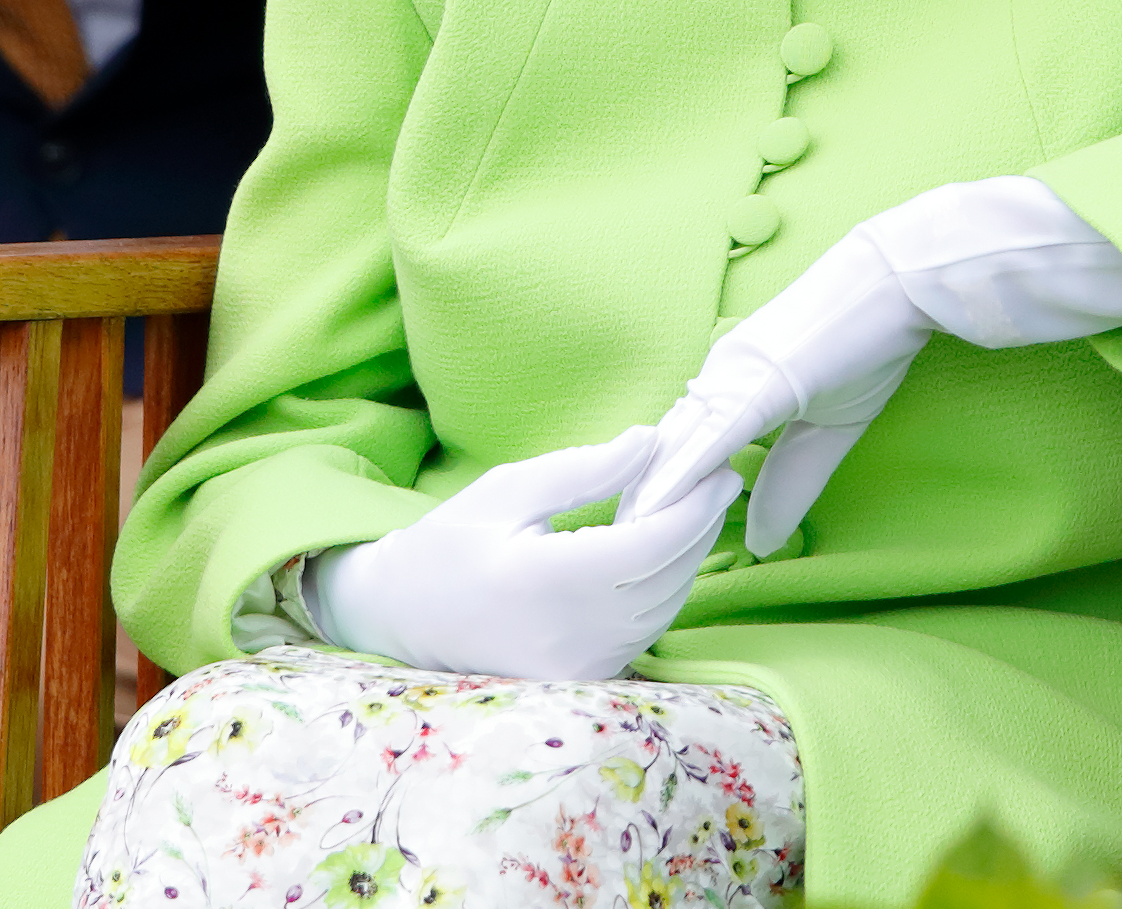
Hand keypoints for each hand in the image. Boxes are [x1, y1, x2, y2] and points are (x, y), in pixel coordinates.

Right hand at [305, 426, 742, 679]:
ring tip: (691, 507)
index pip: (653, 543)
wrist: (399, 620)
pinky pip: (644, 630)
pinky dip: (662, 588)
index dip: (696, 505)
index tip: (722, 467)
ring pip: (665, 607)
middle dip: (701, 525)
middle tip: (716, 479)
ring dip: (686, 557)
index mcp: (550, 581)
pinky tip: (658, 550)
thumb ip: (585, 470)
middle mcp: (573, 635)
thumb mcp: (509, 490)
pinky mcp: (583, 681)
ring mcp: (580, 667)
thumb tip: (651, 440)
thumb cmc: (448, 544)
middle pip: (669, 576)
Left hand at [618, 177, 1121, 556]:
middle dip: (637, 511)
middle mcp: (718, 376)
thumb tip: (758, 542)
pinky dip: (683, 474)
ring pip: (677, 451)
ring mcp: (731, 374)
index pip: (681, 451)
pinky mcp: (757, 379)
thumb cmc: (867, 343)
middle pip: (665, 456)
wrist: (897, 282)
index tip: (631, 545)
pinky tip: (658, 508)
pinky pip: (712, 436)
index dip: (657, 498)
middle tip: (606, 565)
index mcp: (730, 385)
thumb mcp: (826, 432)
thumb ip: (788, 483)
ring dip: (647, 503)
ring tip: (616, 553)